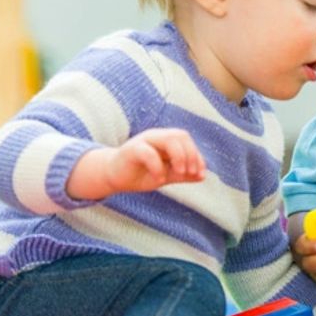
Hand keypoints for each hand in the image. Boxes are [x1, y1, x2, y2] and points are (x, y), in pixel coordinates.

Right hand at [67, 129, 205, 199]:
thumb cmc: (141, 174)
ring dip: (179, 156)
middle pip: (180, 135)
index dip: (197, 156)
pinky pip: (148, 153)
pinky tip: (159, 180)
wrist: (113, 178)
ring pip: (168, 138)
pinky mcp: (130, 149)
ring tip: (180, 173)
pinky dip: (158, 166)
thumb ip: (182, 175)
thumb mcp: (165, 175)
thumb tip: (202, 176)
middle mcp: (156, 136)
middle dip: (190, 155)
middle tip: (189, 173)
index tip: (200, 175)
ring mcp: (143, 140)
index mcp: (166, 140)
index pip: (187, 141)